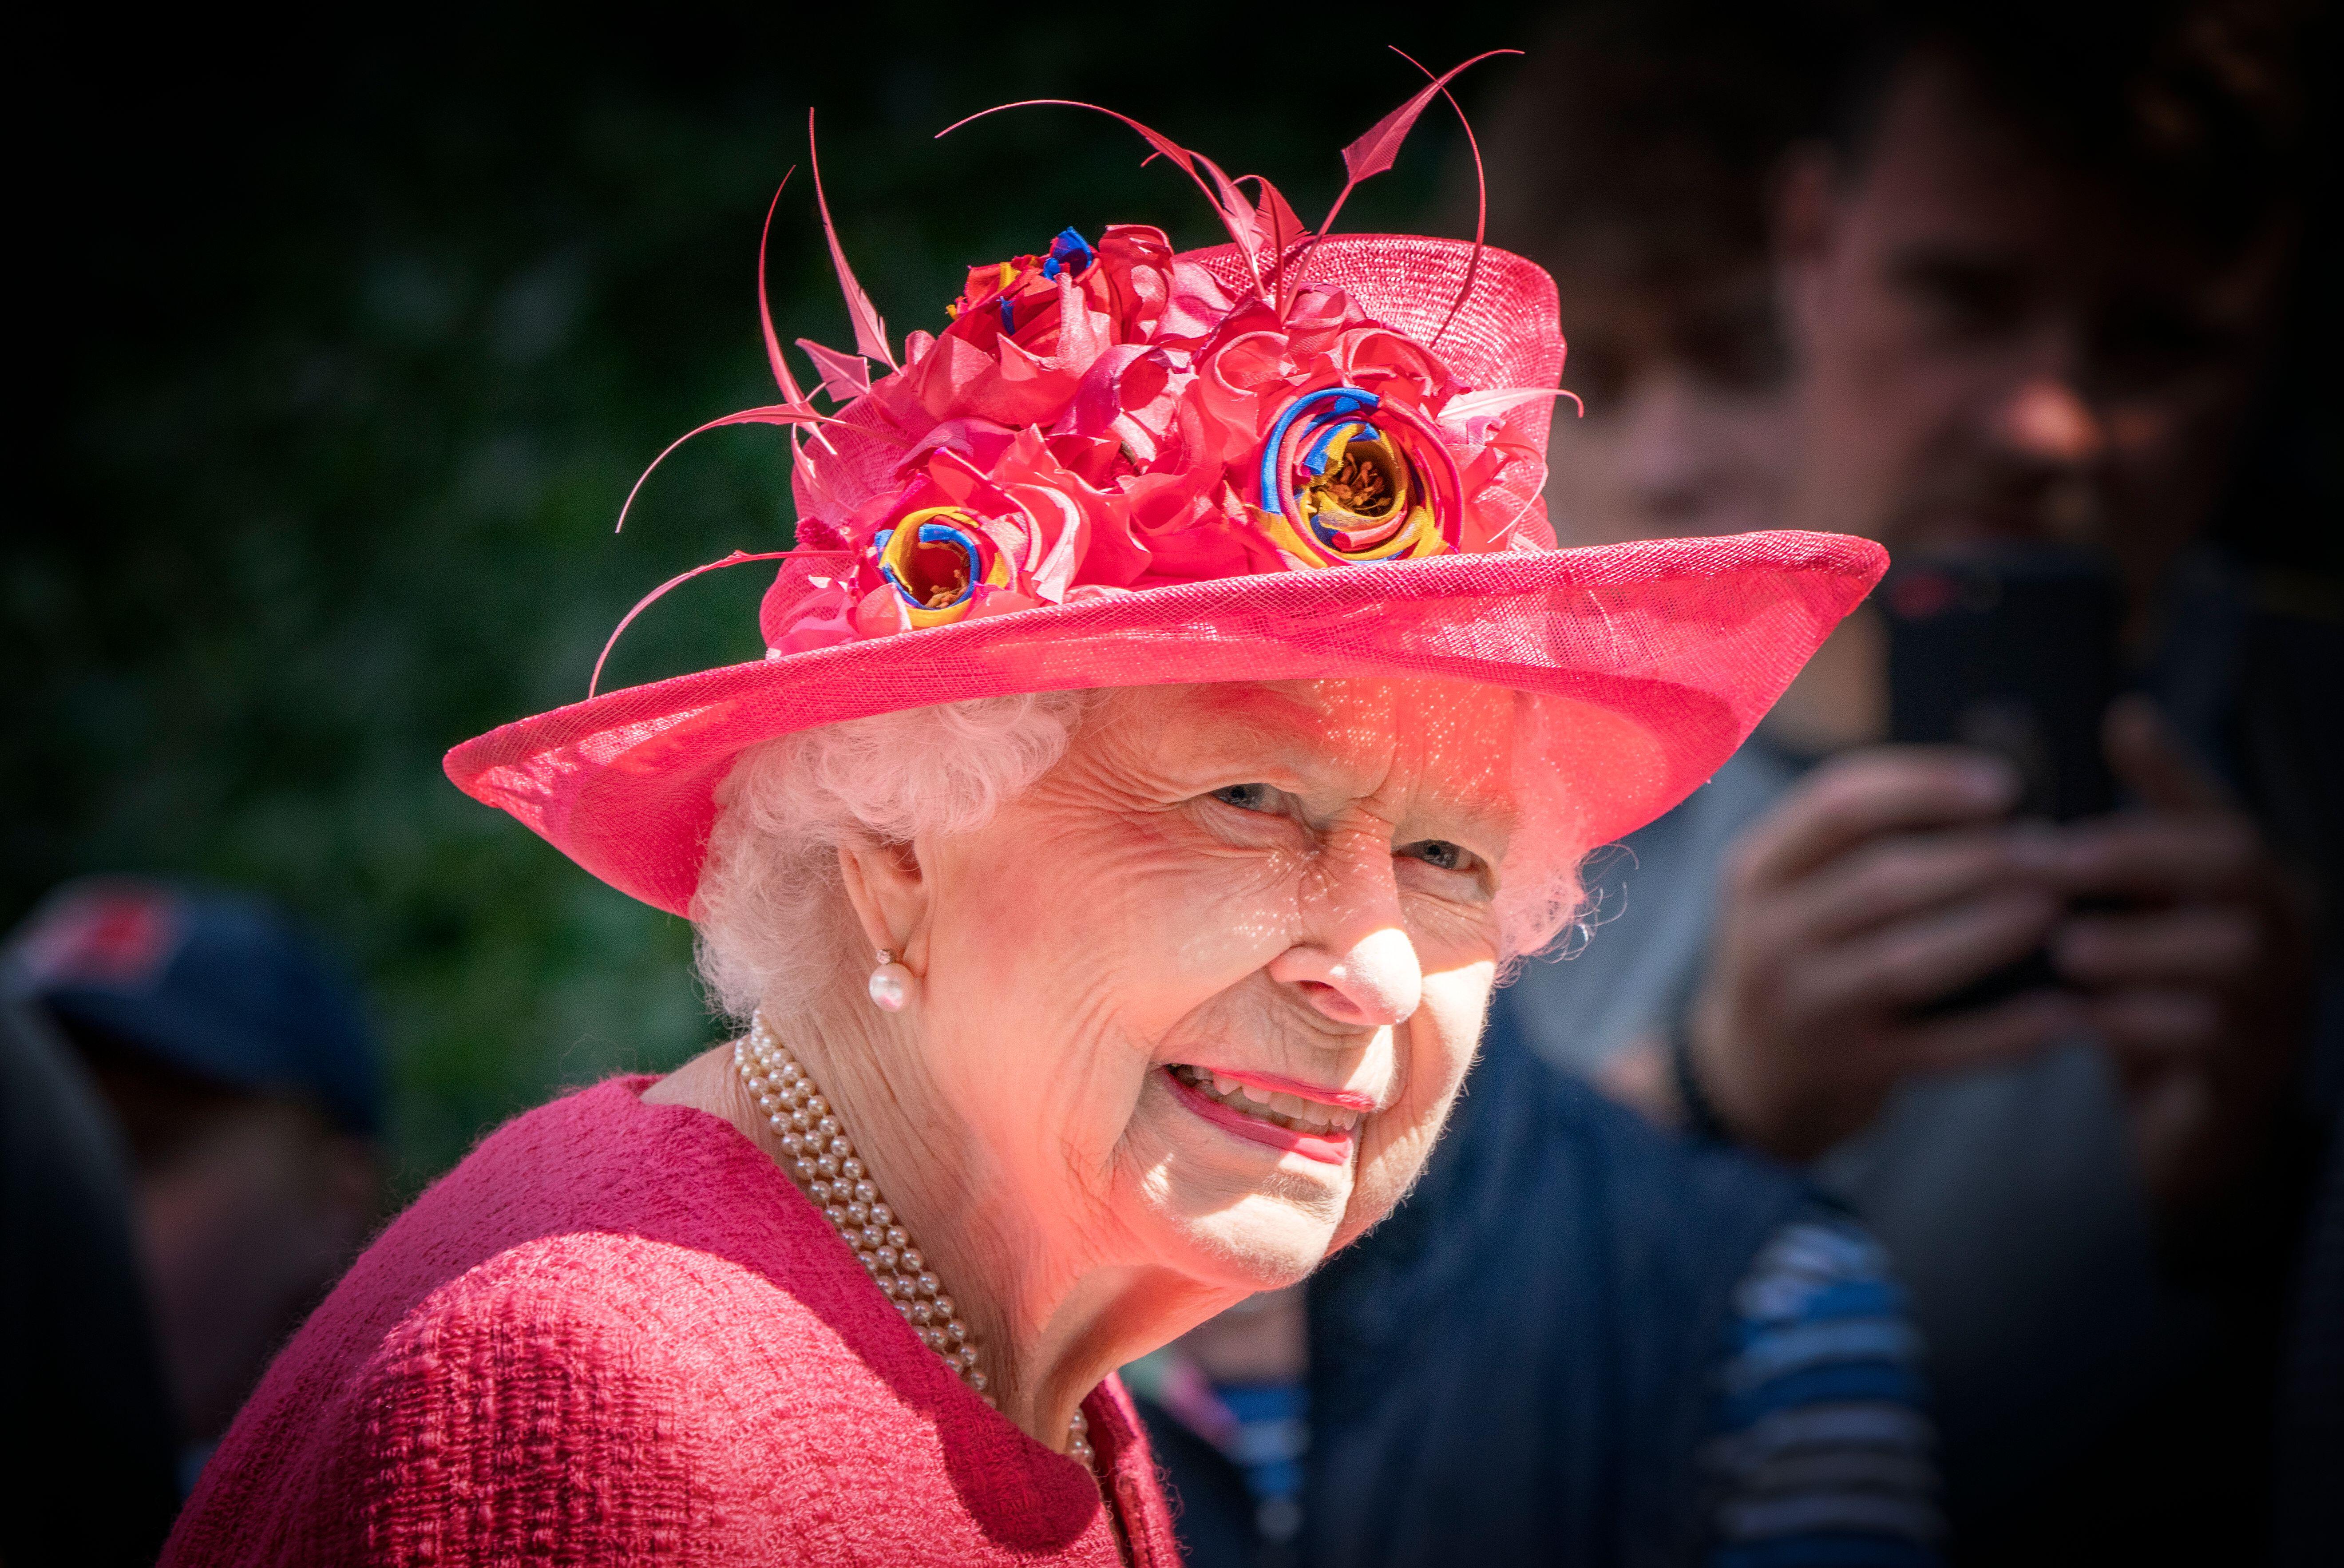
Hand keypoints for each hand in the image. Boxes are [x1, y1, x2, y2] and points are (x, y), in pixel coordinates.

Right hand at [1686, 748, 2087, 1159]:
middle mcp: (1769, 934)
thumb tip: (1991, 794)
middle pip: (1882, 878)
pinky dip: (2003, 1033)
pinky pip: (1939, 1049)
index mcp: (1759, 870)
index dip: (1926, 786)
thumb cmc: (1799, 954)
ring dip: (1991, 931)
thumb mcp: (1794, 888)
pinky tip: (2062, 1013)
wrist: (1747, 1074)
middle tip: (2055, 849)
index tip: (2004, 784)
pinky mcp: (1846, 1069)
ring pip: (1907, 961)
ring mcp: (1804, 1006)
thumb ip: (1859, 843)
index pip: (1839, 805)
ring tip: (2057, 908)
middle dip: (1979, 858)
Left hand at [2048, 697, 2314, 1208]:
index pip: (2220, 808)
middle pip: (2235, 868)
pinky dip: (2138, 1024)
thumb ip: (2132, 836)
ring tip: (2069, 949)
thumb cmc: (2157, 997)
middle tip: (2055, 860)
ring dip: (2142, 945)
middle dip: (2142, 856)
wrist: (2186, 1125)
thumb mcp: (2144, 913)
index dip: (2173, 767)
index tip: (2119, 723)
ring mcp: (2274, 1003)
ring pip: (2232, 953)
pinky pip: (2206, 1038)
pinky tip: (2079, 1019)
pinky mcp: (2247, 1074)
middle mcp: (2279, 933)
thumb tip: (2122, 718)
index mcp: (2252, 885)